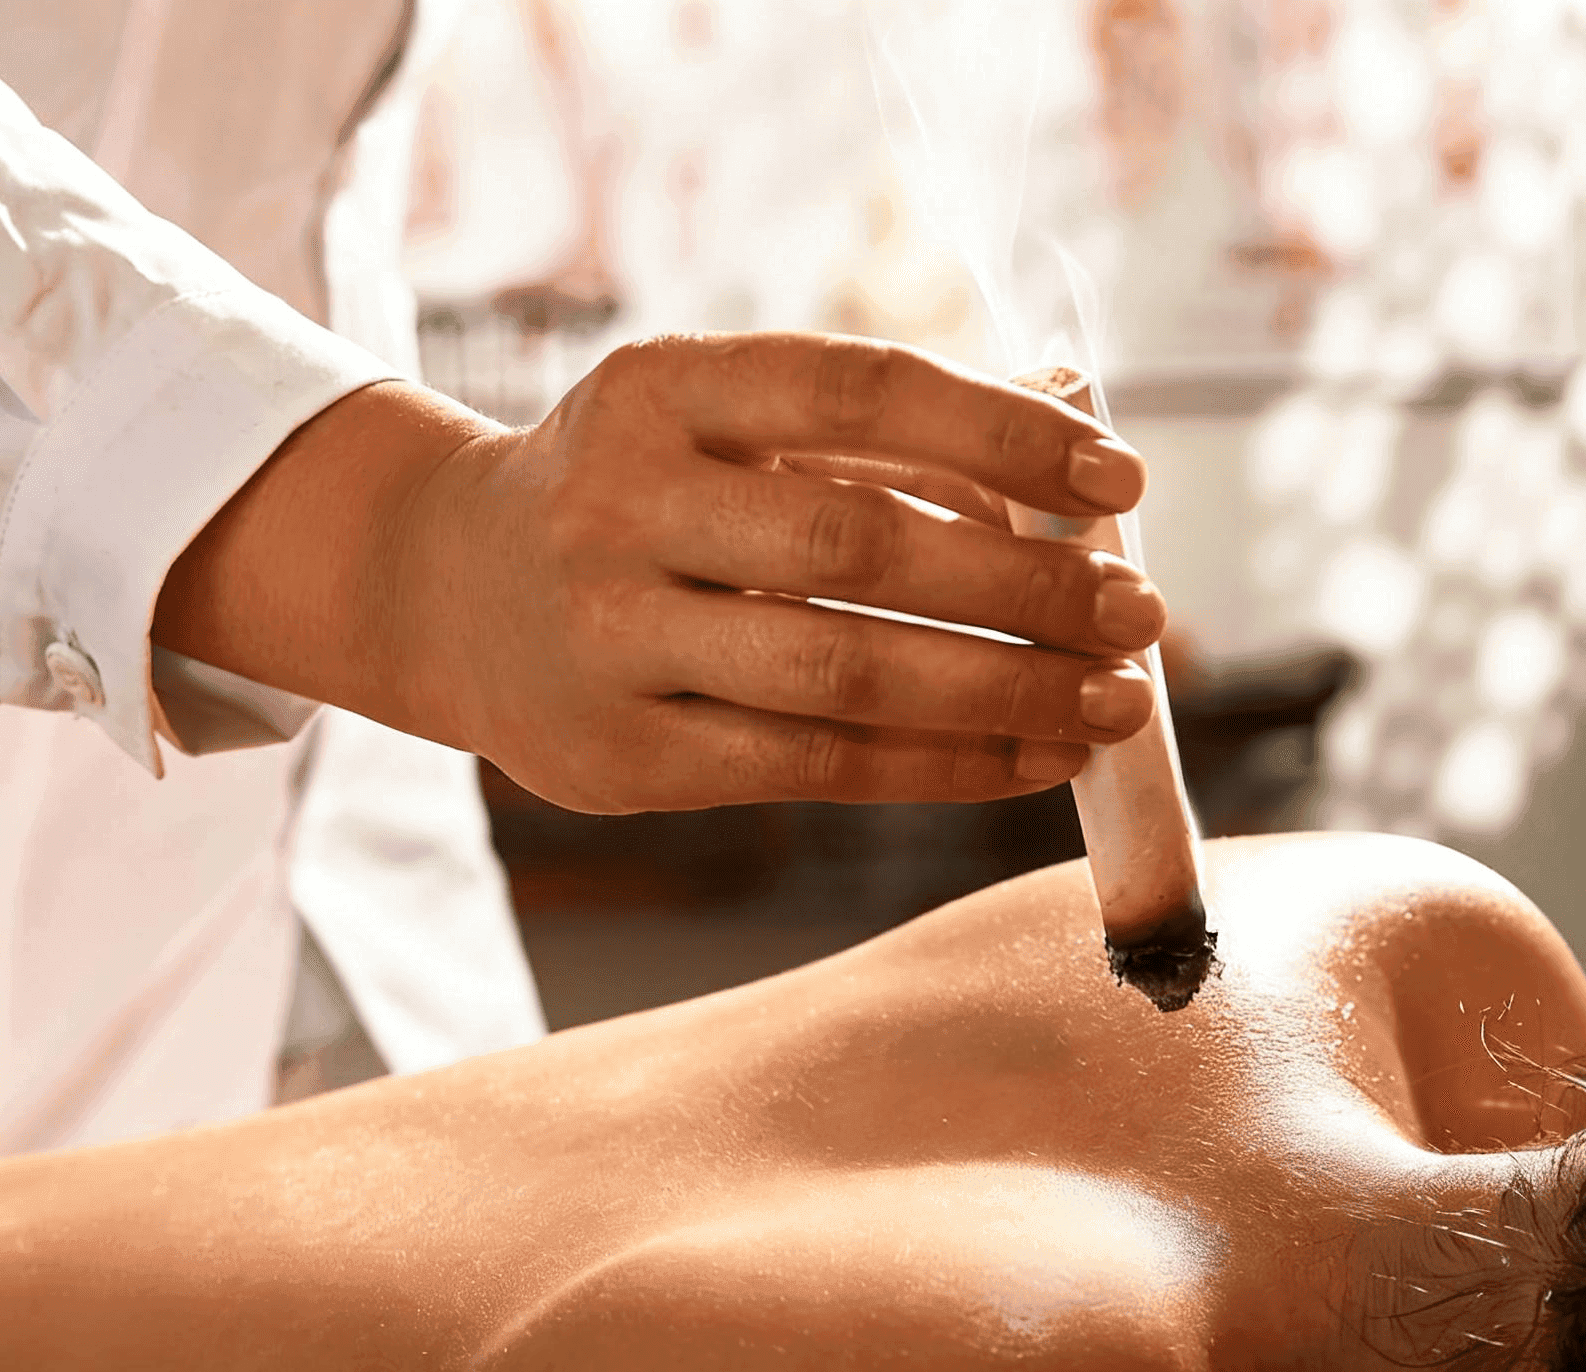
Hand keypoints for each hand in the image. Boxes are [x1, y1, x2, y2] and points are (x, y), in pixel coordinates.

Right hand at [159, 332, 1161, 813]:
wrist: (447, 592)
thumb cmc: (637, 494)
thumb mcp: (721, 421)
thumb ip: (879, 432)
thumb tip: (1077, 446)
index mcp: (659, 390)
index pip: (858, 389)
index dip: (1003, 428)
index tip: (1120, 475)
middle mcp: (620, 508)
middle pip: (857, 546)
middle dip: (1022, 583)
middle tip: (1137, 611)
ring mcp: (611, 642)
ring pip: (840, 675)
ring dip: (1000, 691)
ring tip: (1109, 700)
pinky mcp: (623, 759)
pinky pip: (811, 769)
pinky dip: (937, 767)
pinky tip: (1026, 759)